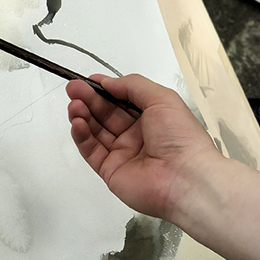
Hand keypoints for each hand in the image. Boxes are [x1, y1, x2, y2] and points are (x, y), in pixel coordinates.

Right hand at [66, 74, 218, 219]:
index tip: (87, 81)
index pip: (120, 100)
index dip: (103, 89)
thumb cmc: (181, 139)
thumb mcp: (162, 98)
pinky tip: (78, 123)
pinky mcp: (110, 170)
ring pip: (95, 130)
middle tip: (73, 89)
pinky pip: (90, 150)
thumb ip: (132, 86)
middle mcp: (136, 135)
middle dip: (88, 99)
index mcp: (152, 117)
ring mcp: (122, 153)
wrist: (185, 179)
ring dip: (82, 115)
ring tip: (74, 104)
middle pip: (105, 113)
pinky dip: (81, 136)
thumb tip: (108, 82)